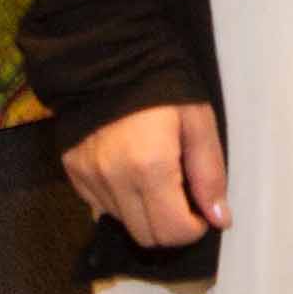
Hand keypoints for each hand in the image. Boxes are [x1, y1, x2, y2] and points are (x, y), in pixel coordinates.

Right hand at [65, 99, 227, 249]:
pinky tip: (129, 174)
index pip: (173, 232)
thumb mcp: (198, 123)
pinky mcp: (73, 173)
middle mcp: (115, 180)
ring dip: (145, 214)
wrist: (108, 56)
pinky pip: (100, 207)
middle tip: (181, 199)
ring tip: (155, 180)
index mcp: (150, 167)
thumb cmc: (163, 86)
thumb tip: (219, 219)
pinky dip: (120, 201)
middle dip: (170, 227)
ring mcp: (89, 178)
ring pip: (123, 224)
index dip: (194, 228)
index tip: (201, 209)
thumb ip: (209, 174)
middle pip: (146, 237)